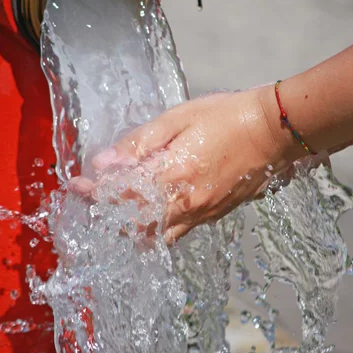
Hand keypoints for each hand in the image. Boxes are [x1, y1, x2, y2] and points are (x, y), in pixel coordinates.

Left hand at [70, 88, 297, 243]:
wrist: (275, 131)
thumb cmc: (226, 116)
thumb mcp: (179, 118)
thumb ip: (140, 143)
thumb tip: (105, 163)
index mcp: (173, 175)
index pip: (121, 194)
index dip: (94, 192)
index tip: (77, 184)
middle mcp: (185, 203)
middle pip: (133, 224)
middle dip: (106, 213)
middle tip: (92, 196)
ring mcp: (202, 214)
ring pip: (154, 236)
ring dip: (129, 226)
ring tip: (115, 208)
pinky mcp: (214, 216)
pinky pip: (176, 232)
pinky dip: (155, 228)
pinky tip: (148, 212)